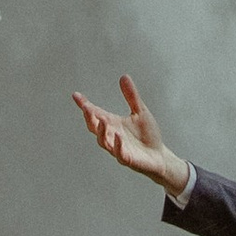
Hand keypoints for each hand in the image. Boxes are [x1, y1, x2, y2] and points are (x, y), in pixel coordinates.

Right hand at [71, 72, 188, 199]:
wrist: (159, 156)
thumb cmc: (148, 135)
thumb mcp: (140, 111)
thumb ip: (131, 96)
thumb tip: (124, 76)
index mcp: (113, 124)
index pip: (95, 113)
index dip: (85, 105)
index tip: (76, 95)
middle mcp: (112, 136)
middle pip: (94, 127)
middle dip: (89, 118)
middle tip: (85, 107)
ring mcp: (118, 148)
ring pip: (104, 141)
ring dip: (101, 132)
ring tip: (102, 120)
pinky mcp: (128, 159)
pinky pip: (120, 154)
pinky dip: (118, 145)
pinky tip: (119, 136)